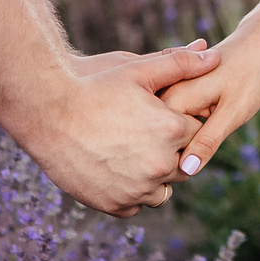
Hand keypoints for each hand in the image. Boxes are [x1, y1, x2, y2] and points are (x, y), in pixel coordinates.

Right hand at [21, 41, 216, 216]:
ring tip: (132, 153)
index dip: (180, 121)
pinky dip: (132, 192)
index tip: (162, 115)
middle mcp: (159, 165)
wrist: (45, 113)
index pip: (196, 131)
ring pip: (163, 190)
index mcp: (171, 130)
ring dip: (155, 176)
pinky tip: (118, 170)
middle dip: (171, 150)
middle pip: (184, 163)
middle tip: (146, 135)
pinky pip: (136, 205)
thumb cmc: (93, 87)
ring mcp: (136, 189)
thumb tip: (214, 55)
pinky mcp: (114, 205)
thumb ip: (181, 63)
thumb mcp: (138, 70)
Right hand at [157, 33, 259, 180]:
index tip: (209, 142)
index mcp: (172, 100)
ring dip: (180, 140)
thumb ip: (208, 140)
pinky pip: (170, 124)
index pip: (168, 148)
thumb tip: (188, 170)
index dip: (186, 159)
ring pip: (166, 134)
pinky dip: (182, 129)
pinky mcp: (172, 97)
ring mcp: (165, 96)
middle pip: (163, 142)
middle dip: (181, 149)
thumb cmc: (248, 77)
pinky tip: (204, 117)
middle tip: (215, 123)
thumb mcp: (232, 112)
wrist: (254, 46)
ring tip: (211, 116)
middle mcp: (163, 97)